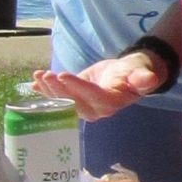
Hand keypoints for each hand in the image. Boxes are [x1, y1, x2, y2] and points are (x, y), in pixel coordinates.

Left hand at [33, 51, 171, 119]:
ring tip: (38, 76)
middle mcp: (96, 110)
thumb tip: (148, 78)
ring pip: (64, 101)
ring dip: (49, 90)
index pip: (93, 96)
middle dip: (58, 89)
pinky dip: (45, 92)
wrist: (128, 75)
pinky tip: (33, 84)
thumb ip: (142, 78)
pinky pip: (59, 99)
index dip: (77, 87)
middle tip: (46, 75)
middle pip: (74, 101)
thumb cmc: (134, 72)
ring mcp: (84, 108)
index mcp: (112, 102)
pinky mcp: (75, 102)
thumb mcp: (140, 72)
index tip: (63, 75)